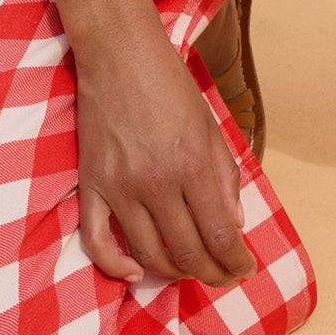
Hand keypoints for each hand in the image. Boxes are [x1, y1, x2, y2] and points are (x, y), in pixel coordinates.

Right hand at [71, 28, 253, 285]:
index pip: (221, 234)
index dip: (235, 261)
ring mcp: (119, 188)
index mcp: (194, 167)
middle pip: (187, 251)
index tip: (245, 271)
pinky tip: (136, 272)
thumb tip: (236, 224)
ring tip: (191, 272)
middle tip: (225, 277)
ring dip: (174, 272)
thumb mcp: (212, 128)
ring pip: (148, 252)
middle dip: (212, 273)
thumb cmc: (172, 88)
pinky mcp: (90, 186)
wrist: (120, 57)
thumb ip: (225, 177)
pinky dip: (116, 265)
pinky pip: (97, 241)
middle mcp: (157, 183)